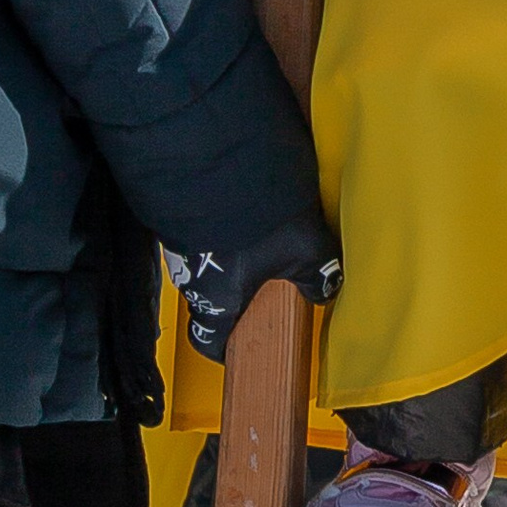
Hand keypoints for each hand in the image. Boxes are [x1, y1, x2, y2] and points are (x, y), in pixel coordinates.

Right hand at [165, 212, 342, 361]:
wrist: (216, 157)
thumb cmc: (256, 214)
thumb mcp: (304, 248)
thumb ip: (319, 274)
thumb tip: (326, 287)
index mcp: (218, 299)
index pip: (207, 341)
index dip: (221, 349)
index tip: (234, 348)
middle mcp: (192, 279)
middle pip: (207, 302)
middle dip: (233, 298)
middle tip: (260, 288)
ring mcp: (179, 246)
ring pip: (203, 268)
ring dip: (225, 262)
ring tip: (256, 244)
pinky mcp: (179, 217)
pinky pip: (198, 237)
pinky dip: (219, 235)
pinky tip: (242, 217)